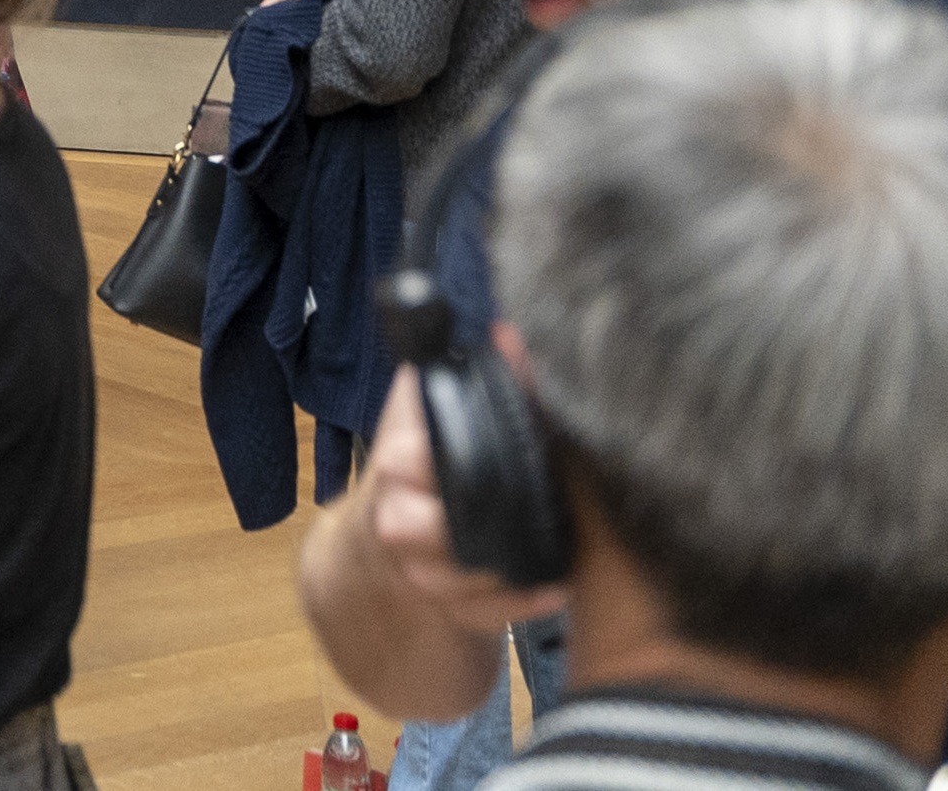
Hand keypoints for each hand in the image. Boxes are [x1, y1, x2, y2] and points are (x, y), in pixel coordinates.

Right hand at [352, 367, 568, 624]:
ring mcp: (416, 570)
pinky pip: (488, 615)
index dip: (473, 463)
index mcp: (397, 462)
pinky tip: (558, 585)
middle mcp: (396, 518)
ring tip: (561, 548)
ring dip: (515, 568)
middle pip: (442, 533)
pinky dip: (525, 601)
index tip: (514, 455)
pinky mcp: (444, 610)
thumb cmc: (424, 461)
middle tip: (540, 507)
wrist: (387, 532)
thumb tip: (506, 332)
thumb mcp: (439, 412)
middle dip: (493, 523)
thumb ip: (479, 376)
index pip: (427, 463)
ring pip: (467, 581)